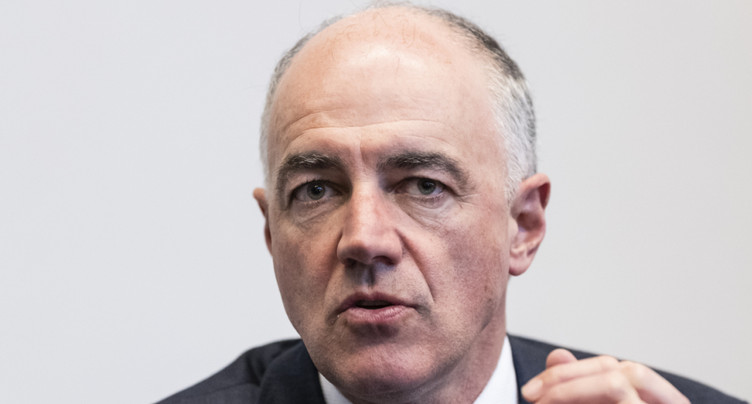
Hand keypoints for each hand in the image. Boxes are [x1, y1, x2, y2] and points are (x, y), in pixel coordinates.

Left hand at [521, 349, 689, 402]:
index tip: (531, 391)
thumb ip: (575, 389)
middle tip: (530, 396)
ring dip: (571, 389)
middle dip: (568, 378)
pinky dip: (579, 397)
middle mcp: (667, 401)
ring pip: (618, 381)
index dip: (568, 374)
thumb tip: (557, 355)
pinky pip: (620, 398)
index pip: (613, 368)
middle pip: (621, 368)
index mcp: (652, 398)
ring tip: (541, 403)